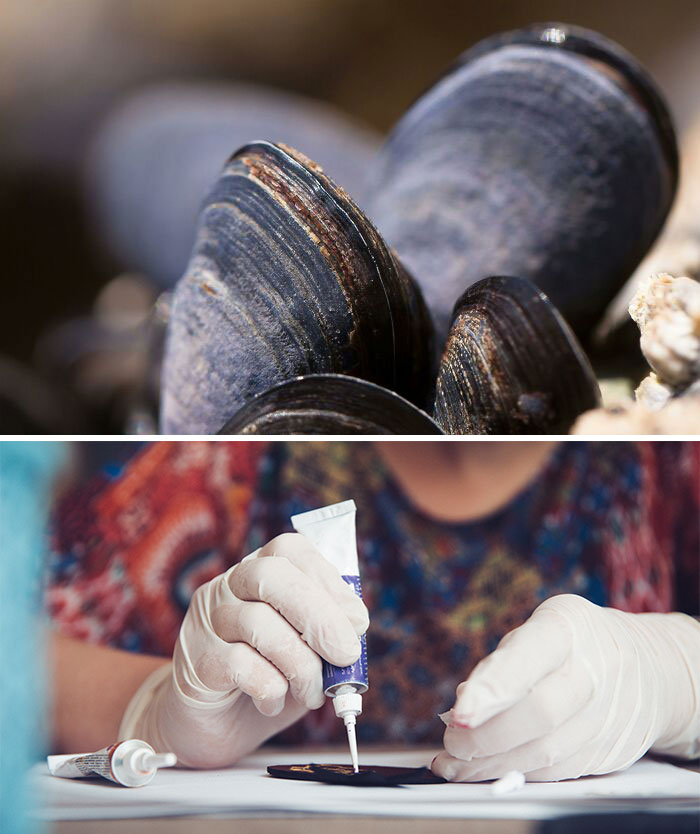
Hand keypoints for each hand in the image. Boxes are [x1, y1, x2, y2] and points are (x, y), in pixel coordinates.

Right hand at [119, 533, 368, 766]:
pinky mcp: (196, 661)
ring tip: (311, 693)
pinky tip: (274, 702)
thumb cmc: (269, 678)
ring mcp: (208, 621)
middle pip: (270, 575)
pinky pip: (239, 664)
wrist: (212, 726)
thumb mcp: (309, 652)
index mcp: (259, 571)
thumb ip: (329, 633)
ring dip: (300, 663)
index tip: (358, 621)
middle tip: (346, 654)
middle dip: (318, 614)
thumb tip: (354, 625)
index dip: (328, 581)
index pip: (289, 550)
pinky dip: (270, 687)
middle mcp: (228, 586)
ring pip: (257, 622)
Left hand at [432, 594, 699, 781]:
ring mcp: (607, 716)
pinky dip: (517, 773)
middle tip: (452, 740)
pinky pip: (557, 770)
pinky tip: (489, 770)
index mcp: (567, 628)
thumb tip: (465, 705)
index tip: (460, 713)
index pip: (528, 658)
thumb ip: (503, 661)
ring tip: (456, 763)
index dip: (492, 689)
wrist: (651, 669)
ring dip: (494, 764)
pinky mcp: (609, 751)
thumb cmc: (578, 642)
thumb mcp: (542, 627)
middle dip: (486, 736)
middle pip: (539, 714)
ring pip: (546, 752)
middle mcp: (594, 672)